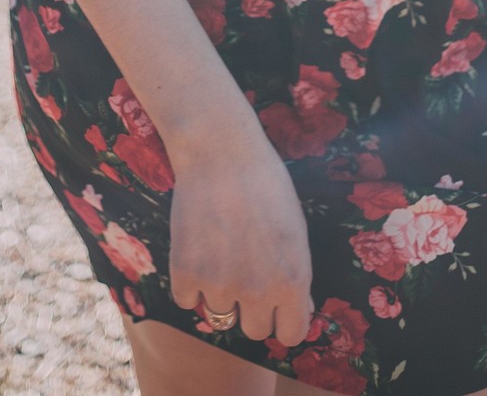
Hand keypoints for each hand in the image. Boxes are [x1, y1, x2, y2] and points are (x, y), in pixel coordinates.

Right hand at [168, 121, 313, 346]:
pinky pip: (187, 300)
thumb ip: (296, 274)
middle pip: (254, 330)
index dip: (283, 321)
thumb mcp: (295, 229)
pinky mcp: (186, 274)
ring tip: (220, 250)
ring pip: (220, 316)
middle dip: (251, 308)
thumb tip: (300, 308)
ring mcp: (220, 285)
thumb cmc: (265, 184)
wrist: (221, 151)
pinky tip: (198, 249)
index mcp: (293, 280)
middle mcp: (258, 290)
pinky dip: (190, 282)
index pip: (291, 335)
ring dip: (219, 292)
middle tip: (244, 273)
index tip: (276, 307)